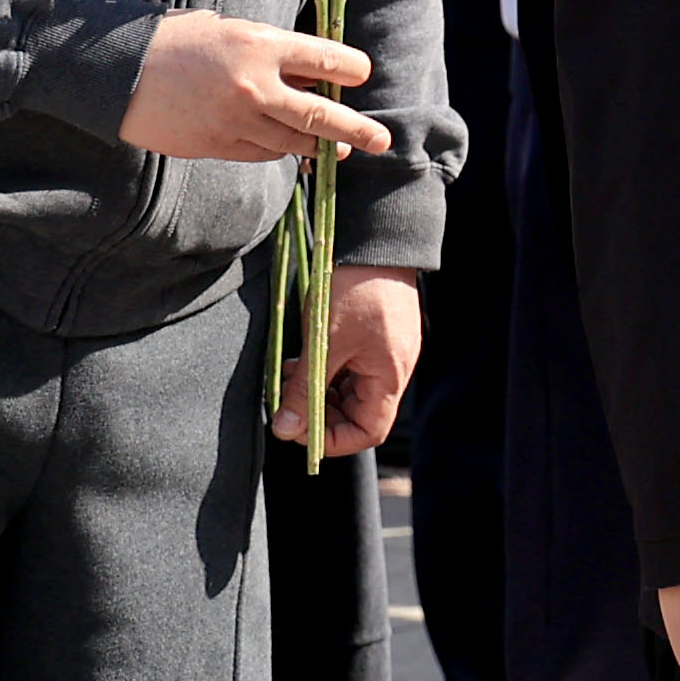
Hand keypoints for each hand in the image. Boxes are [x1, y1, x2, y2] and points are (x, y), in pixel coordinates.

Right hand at [118, 12, 392, 164]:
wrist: (118, 69)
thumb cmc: (177, 39)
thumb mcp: (231, 30)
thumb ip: (273, 52)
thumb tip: (313, 75)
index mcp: (261, 45)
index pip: (327, 59)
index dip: (351, 69)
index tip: (361, 75)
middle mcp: (254, 85)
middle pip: (320, 114)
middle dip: (355, 130)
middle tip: (381, 141)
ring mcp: (235, 120)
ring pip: (292, 141)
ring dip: (318, 145)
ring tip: (337, 150)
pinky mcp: (216, 145)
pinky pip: (261, 152)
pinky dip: (278, 149)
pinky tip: (287, 147)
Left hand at [295, 265, 426, 460]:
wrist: (378, 240)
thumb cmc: (356, 289)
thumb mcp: (324, 343)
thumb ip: (304, 391)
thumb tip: (285, 430)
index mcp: (390, 376)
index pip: (368, 431)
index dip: (333, 440)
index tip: (300, 431)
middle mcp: (394, 369)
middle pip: (358, 413)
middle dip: (320, 414)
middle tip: (289, 403)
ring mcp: (386, 352)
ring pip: (351, 391)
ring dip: (320, 392)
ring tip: (293, 376)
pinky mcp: (377, 337)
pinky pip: (352, 369)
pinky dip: (327, 372)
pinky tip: (305, 359)